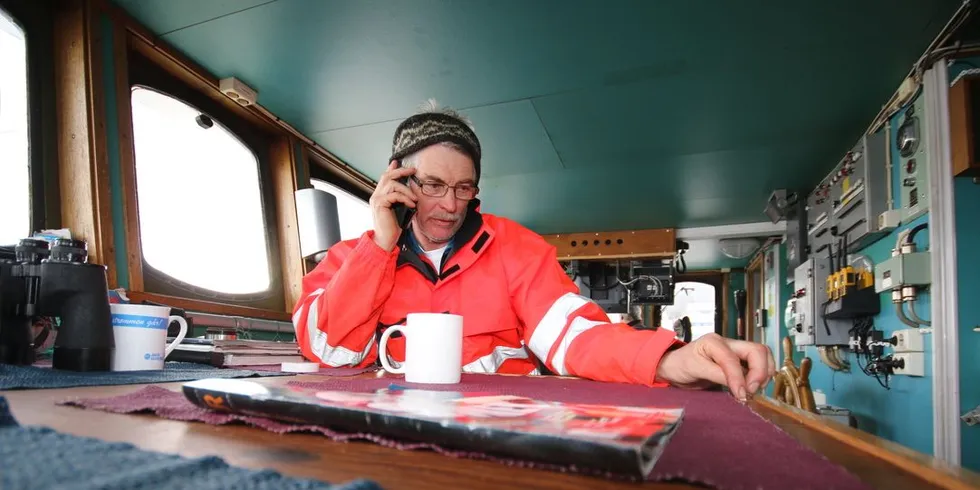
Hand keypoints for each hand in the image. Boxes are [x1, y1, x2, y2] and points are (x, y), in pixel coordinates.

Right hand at [369, 160, 417, 251]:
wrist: (385, 240)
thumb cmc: (393, 228)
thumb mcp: (399, 210)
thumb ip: (401, 200)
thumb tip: (411, 193)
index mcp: (379, 196)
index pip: (384, 178)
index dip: (391, 169)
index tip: (397, 162)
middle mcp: (376, 196)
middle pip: (387, 176)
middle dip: (401, 171)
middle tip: (412, 170)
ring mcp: (376, 199)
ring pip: (392, 184)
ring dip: (406, 190)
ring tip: (414, 199)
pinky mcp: (380, 204)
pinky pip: (394, 195)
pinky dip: (405, 198)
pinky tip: (411, 204)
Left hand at [654, 333, 775, 400]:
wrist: (674, 367)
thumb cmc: (680, 365)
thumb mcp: (695, 370)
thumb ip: (718, 375)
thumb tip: (741, 388)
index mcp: (714, 342)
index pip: (733, 359)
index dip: (739, 378)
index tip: (742, 395)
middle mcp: (728, 343)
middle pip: (757, 351)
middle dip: (760, 372)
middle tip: (753, 391)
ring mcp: (735, 351)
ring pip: (762, 356)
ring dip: (764, 373)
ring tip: (754, 390)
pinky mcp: (739, 362)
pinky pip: (758, 365)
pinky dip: (761, 376)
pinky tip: (753, 388)